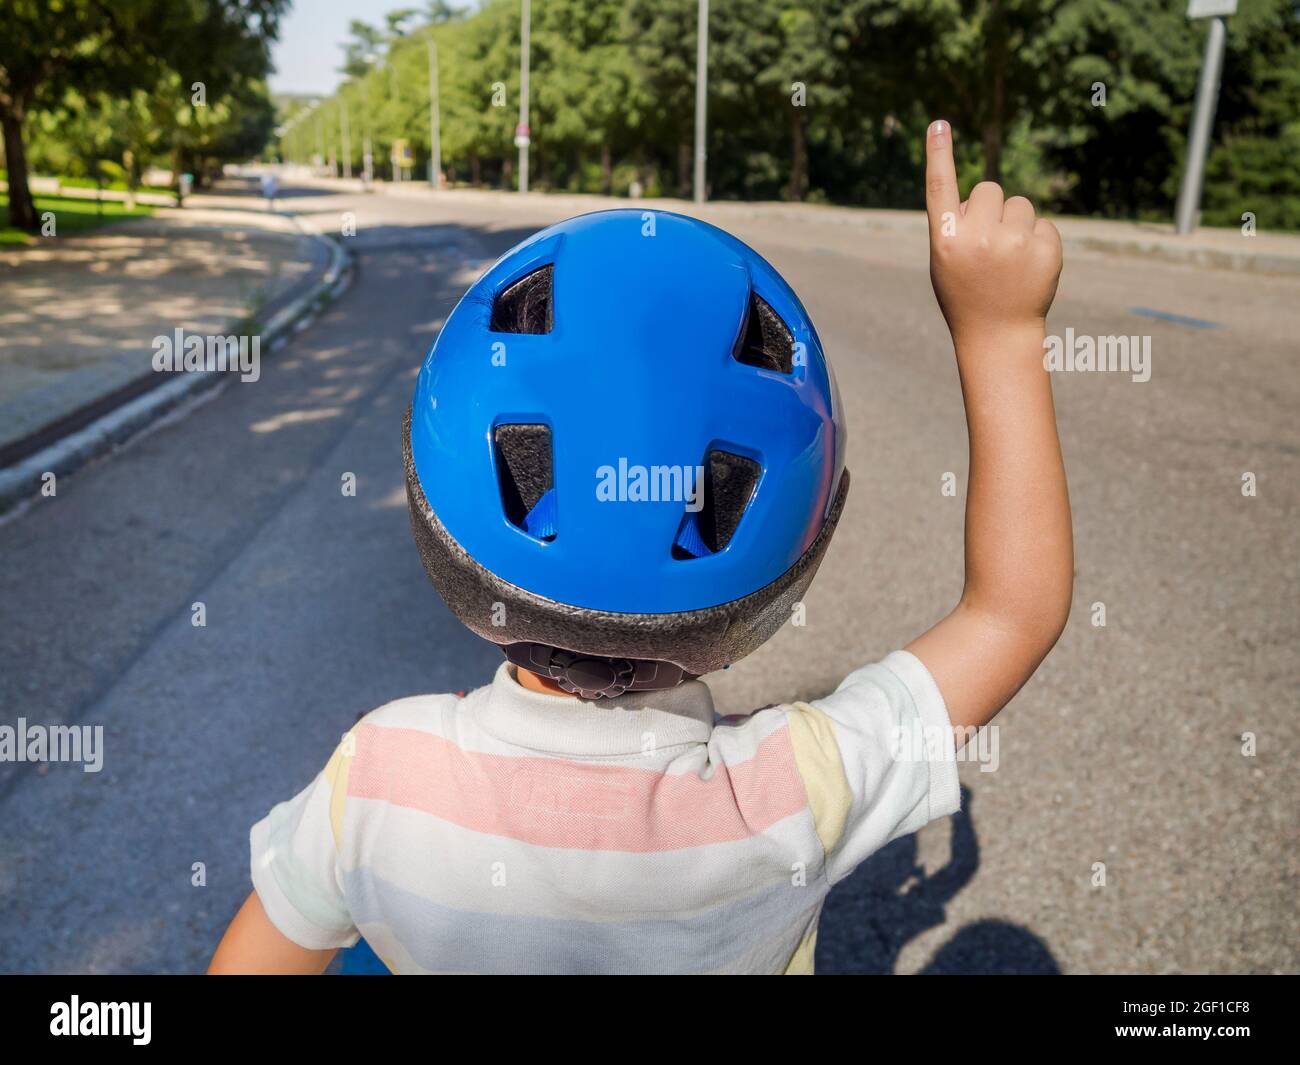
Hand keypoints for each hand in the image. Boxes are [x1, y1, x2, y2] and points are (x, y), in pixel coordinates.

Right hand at [924, 120, 1061, 345]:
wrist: (997, 334)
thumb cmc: (966, 294)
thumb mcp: (946, 261)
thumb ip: (958, 225)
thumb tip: (987, 194)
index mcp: (945, 240)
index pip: (940, 187)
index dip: (939, 154)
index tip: (939, 124)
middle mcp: (976, 237)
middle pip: (990, 190)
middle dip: (992, 209)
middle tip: (989, 245)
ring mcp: (1012, 243)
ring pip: (1020, 204)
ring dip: (1017, 224)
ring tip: (1009, 260)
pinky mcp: (1043, 249)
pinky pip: (1043, 225)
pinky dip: (1038, 242)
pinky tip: (1027, 268)